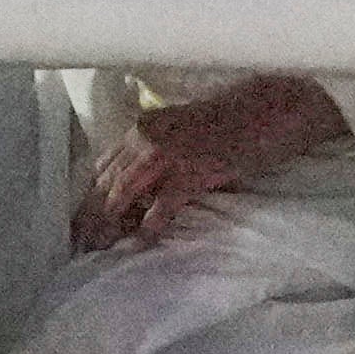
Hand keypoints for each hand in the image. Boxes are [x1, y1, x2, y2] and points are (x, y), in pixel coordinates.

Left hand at [77, 73, 348, 248]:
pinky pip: (161, 206)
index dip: (88, 196)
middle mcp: (147, 136)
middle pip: (104, 182)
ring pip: (122, 194)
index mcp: (145, 126)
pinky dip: (147, 228)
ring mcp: (168, 152)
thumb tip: (143, 195)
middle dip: (89, 216)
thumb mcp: (188, 133)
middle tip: (80, 244)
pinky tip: (139, 245)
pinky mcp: (192, 170)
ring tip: (99, 249)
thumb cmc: (237, 120)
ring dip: (108, 225)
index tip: (80, 221)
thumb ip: (162, 156)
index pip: (103, 165)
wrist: (274, 104)